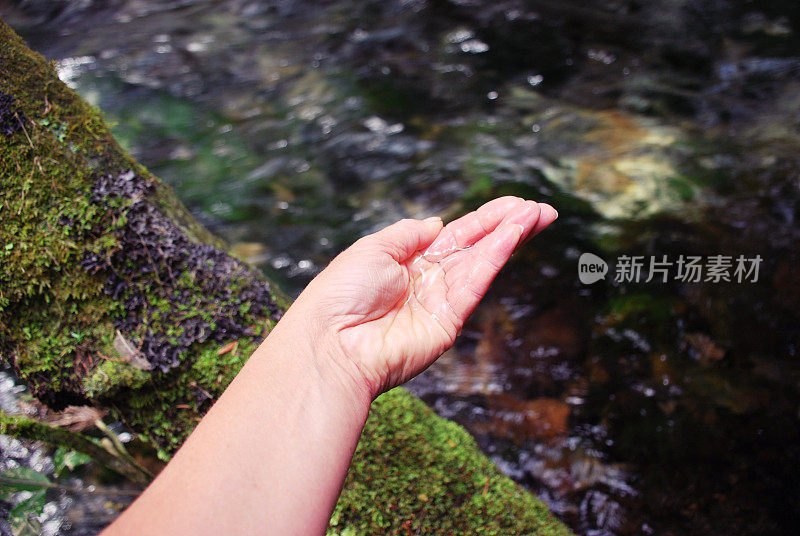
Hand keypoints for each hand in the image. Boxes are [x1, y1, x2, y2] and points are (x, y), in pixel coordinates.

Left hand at [289, 197, 557, 397]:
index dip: (486, 219)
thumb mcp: (373, 247)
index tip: (515, 204)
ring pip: (482, 262)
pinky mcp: (448, 322)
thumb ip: (409, 233)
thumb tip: (438, 222)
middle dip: (509, 227)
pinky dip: (494, 258)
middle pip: (477, 246)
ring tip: (536, 216)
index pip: (457, 234)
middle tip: (541, 210)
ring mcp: (440, 301)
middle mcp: (429, 279)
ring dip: (510, 238)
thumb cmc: (341, 294)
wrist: (331, 343)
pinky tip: (512, 236)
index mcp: (409, 259)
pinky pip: (475, 283)